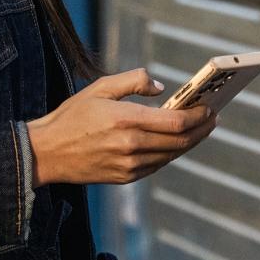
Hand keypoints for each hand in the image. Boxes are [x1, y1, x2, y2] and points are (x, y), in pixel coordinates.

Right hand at [25, 68, 214, 187]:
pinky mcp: (125, 177)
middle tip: (213, 119)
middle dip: (202, 130)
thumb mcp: (100, 88)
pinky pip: (157, 165)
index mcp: (126, 120)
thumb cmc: (72, 116)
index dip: (198, 116)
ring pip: (171, 155)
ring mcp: (129, 165)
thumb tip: (161, 88)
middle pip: (180, 141)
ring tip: (200, 129)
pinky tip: (176, 142)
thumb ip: (133, 81)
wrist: (46, 153)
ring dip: (190, 142)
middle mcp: (130, 146)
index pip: (176, 122)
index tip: (210, 108)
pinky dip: (171, 153)